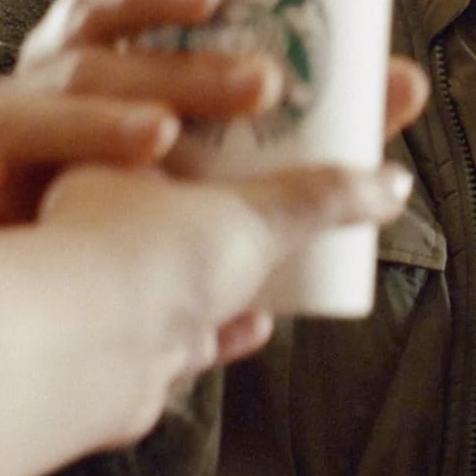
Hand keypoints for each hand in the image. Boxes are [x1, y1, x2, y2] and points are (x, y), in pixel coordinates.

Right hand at [0, 0, 428, 232]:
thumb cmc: (160, 186)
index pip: (107, 0)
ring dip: (92, 123)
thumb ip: (320, 119)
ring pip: (19, 117)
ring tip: (161, 139)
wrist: (62, 281)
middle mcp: (39, 92)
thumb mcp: (241, 148)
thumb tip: (407, 85)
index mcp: (94, 58)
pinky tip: (1, 195)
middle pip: (86, 58)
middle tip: (258, 83)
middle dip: (173, 66)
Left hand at [35, 158, 413, 436]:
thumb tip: (388, 183)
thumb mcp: (255, 210)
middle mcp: (102, 217)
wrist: (86, 353)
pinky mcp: (126, 349)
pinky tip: (258, 321)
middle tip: (294, 200)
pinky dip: (222, 326)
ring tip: (284, 259)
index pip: (181, 126)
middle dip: (241, 204)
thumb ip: (326, 195)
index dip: (231, 126)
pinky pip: (182, 331)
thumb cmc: (139, 254)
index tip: (275, 122)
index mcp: (117, 157)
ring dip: (232, 267)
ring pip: (181, 266)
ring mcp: (112, 283)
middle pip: (187, 200)